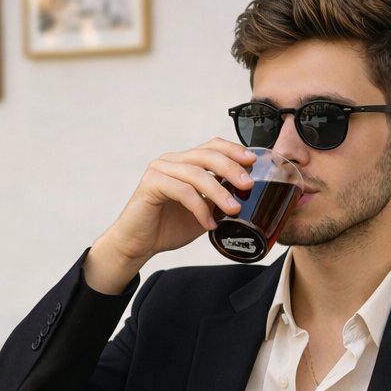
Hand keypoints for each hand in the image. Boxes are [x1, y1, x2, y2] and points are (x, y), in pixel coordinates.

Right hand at [84, 139, 255, 293]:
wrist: (138, 244)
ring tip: (233, 209)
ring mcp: (160, 170)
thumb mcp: (202, 212)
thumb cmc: (167, 228)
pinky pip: (182, 191)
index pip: (212, 146)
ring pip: (196, 173)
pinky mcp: (151, 184)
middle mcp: (172, 162)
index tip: (252, 162)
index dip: (233, 150)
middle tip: (248, 185)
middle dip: (231, 168)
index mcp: (185, 163)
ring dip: (218, 192)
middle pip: (207, 154)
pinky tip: (208, 224)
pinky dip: (199, 208)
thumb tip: (246, 199)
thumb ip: (218, 201)